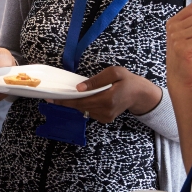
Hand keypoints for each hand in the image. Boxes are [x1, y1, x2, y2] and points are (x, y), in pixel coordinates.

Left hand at [46, 66, 160, 122]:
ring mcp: (105, 117)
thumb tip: (79, 88)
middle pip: (80, 107)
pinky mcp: (105, 119)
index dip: (65, 100)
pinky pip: (90, 112)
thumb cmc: (128, 81)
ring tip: (67, 95)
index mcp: (107, 99)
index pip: (81, 101)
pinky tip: (84, 98)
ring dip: (75, 103)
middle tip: (52, 97)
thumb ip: (96, 80)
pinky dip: (84, 105)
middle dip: (66, 102)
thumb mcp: (114, 73)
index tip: (51, 99)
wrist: (140, 95)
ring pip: (84, 110)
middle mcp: (105, 111)